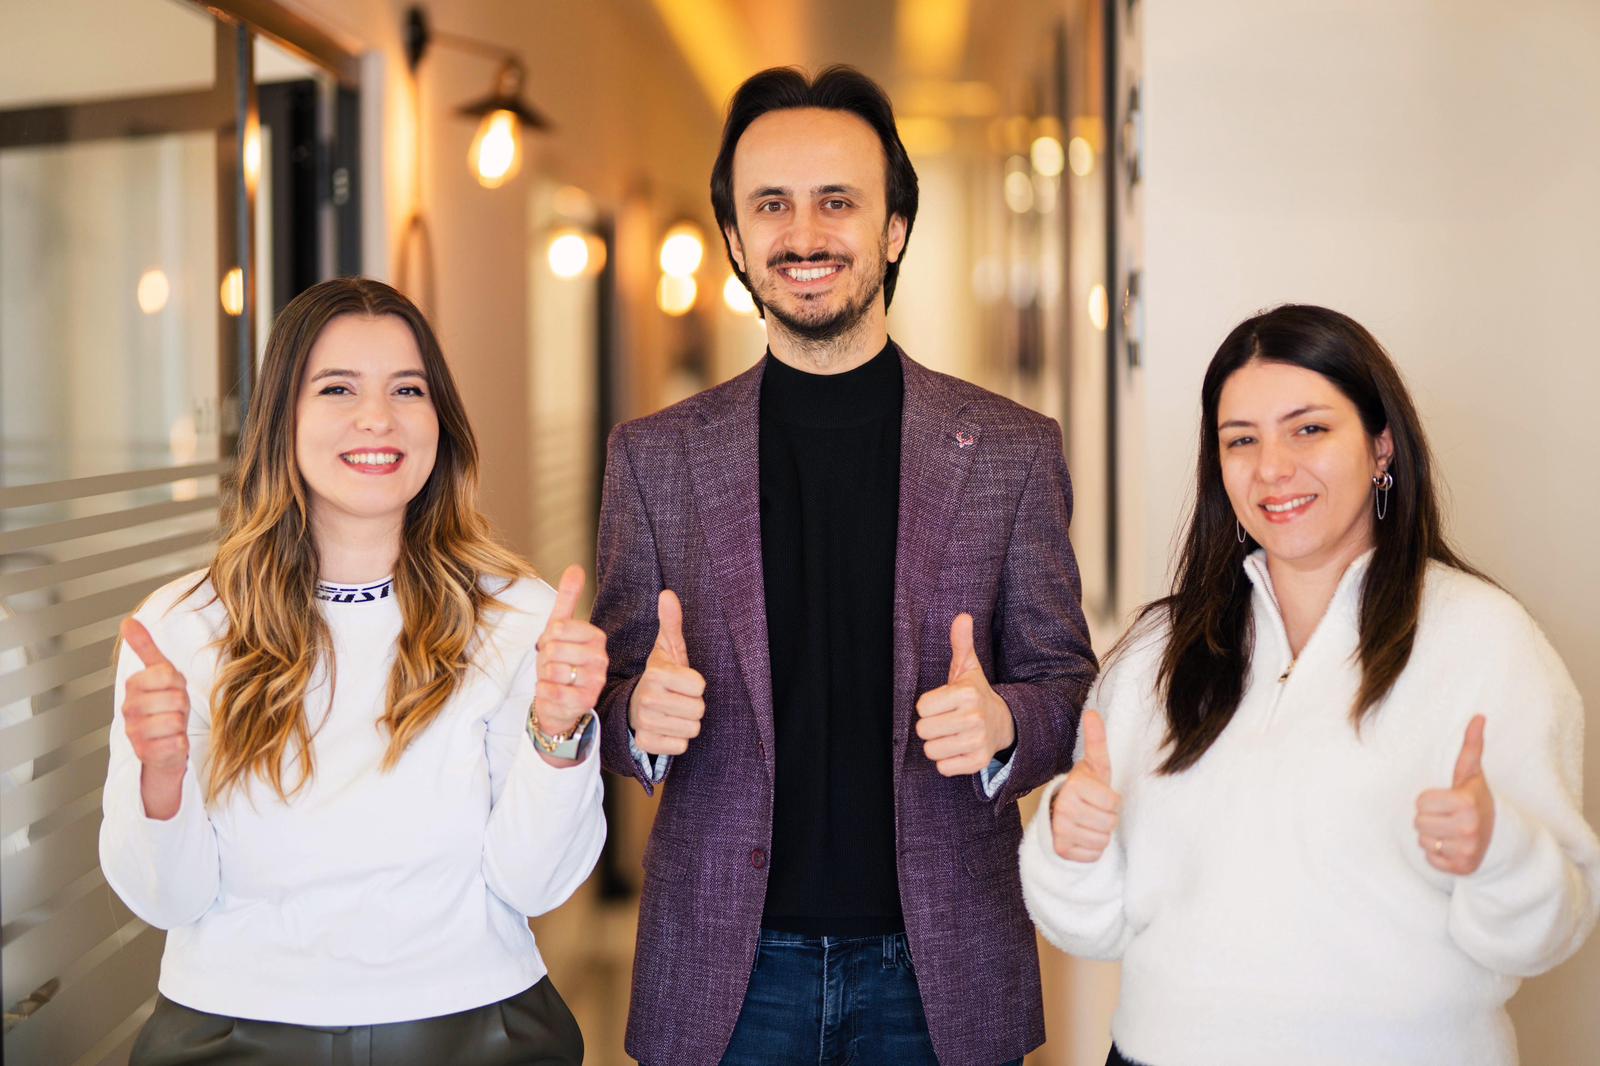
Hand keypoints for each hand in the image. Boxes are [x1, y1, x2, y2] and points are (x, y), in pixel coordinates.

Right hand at [120, 618, 190, 776]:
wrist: (164, 746)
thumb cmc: (165, 708)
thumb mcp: (160, 674)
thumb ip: (145, 647)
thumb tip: (128, 621)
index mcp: (133, 686)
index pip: (166, 673)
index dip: (177, 682)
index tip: (171, 689)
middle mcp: (129, 709)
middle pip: (174, 698)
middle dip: (181, 704)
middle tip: (173, 709)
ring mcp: (135, 732)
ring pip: (176, 720)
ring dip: (181, 724)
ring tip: (171, 725)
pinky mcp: (146, 753)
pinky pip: (177, 742)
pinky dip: (180, 743)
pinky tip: (169, 742)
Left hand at [533, 565, 606, 737]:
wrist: (558, 701)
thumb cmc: (560, 662)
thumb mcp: (559, 628)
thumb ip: (569, 598)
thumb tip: (576, 567)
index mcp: (596, 637)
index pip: (558, 628)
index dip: (548, 639)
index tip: (555, 647)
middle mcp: (601, 658)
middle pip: (554, 649)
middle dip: (545, 660)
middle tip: (553, 666)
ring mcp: (596, 680)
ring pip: (553, 670)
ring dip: (545, 677)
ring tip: (554, 680)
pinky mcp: (587, 701)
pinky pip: (554, 691)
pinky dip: (544, 692)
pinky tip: (552, 692)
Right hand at [628, 589, 705, 755]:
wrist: (636, 705)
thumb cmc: (660, 677)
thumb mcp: (667, 649)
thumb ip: (671, 622)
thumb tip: (668, 594)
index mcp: (656, 675)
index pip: (700, 686)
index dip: (695, 684)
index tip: (681, 681)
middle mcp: (647, 699)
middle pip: (699, 709)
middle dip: (693, 705)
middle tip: (677, 699)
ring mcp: (645, 723)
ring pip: (692, 728)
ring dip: (686, 722)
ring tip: (672, 712)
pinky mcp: (646, 744)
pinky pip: (681, 746)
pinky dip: (677, 740)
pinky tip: (666, 728)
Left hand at [914, 613, 1015, 777]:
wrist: (1004, 723)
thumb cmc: (975, 694)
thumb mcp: (968, 668)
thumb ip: (961, 643)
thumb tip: (962, 616)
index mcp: (966, 694)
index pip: (921, 707)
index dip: (929, 706)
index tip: (944, 703)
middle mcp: (973, 718)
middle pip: (923, 730)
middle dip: (931, 726)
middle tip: (946, 720)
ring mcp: (977, 742)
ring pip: (931, 750)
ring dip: (937, 744)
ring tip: (952, 734)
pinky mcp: (978, 762)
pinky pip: (944, 768)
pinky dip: (947, 762)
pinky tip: (959, 749)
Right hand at [1049, 709, 1119, 861]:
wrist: (1058, 812)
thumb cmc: (1084, 788)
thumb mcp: (1094, 765)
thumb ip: (1096, 740)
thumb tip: (1092, 712)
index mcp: (1074, 787)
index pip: (1113, 803)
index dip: (1111, 801)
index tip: (1098, 796)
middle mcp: (1063, 809)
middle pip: (1109, 823)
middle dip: (1106, 819)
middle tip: (1093, 810)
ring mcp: (1060, 831)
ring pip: (1102, 840)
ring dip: (1100, 834)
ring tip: (1088, 823)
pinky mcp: (1061, 850)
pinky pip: (1093, 855)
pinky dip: (1092, 849)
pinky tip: (1082, 837)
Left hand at [1415, 714, 1495, 874]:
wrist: (1500, 837)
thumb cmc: (1476, 800)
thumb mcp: (1472, 774)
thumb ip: (1471, 746)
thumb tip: (1478, 716)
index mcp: (1466, 803)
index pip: (1420, 802)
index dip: (1430, 800)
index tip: (1447, 801)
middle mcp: (1468, 828)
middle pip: (1418, 822)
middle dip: (1429, 818)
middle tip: (1449, 817)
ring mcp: (1466, 851)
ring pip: (1423, 841)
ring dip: (1432, 837)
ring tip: (1451, 831)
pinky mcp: (1462, 869)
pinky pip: (1430, 860)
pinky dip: (1437, 855)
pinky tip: (1452, 847)